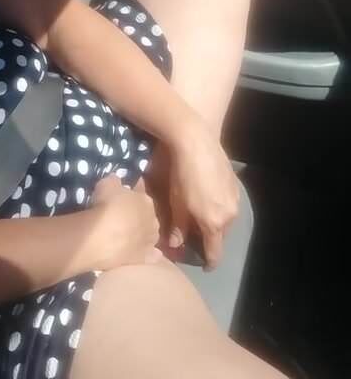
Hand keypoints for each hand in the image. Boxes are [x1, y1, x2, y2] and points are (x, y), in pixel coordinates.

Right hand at [91, 175, 161, 270]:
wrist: (101, 237)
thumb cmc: (105, 206)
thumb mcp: (108, 183)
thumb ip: (116, 181)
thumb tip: (118, 181)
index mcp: (146, 200)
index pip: (141, 194)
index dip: (131, 195)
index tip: (121, 197)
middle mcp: (153, 220)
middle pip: (147, 216)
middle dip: (138, 216)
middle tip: (122, 217)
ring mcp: (150, 241)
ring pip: (150, 235)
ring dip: (143, 234)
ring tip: (128, 236)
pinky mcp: (144, 258)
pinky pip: (151, 255)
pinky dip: (150, 254)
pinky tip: (144, 254)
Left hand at [151, 119, 239, 269]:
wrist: (197, 143)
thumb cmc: (183, 176)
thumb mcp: (176, 204)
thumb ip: (178, 228)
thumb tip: (176, 245)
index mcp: (214, 224)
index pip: (215, 252)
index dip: (210, 262)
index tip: (206, 266)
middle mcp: (230, 215)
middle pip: (221, 235)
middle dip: (210, 238)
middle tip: (196, 234)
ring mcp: (235, 198)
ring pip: (226, 218)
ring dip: (215, 221)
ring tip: (201, 214)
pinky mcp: (236, 184)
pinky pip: (228, 203)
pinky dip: (219, 206)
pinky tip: (208, 195)